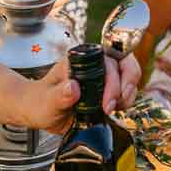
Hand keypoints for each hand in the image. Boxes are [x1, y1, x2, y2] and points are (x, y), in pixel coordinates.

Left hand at [24, 52, 143, 131]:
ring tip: (111, 110)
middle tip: (111, 108)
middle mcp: (95, 64)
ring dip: (127, 95)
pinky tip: (113, 110)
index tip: (107, 101)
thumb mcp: (46, 102)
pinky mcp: (109, 89)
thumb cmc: (40, 103)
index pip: (107, 57)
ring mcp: (104, 76)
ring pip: (130, 76)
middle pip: (125, 64)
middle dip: (125, 86)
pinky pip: (127, 90)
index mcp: (80, 60)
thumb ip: (58, 95)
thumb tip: (73, 87)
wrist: (40, 112)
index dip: (114, 78)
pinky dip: (125, 101)